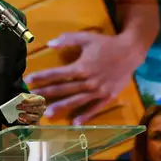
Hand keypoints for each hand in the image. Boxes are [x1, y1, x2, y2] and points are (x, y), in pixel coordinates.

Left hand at [16, 94, 45, 124]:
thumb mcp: (27, 96)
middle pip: (34, 108)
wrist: (30, 106)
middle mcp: (42, 108)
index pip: (37, 100)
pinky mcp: (36, 122)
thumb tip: (18, 101)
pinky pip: (31, 123)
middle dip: (25, 108)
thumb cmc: (29, 100)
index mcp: (41, 100)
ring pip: (33, 117)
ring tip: (19, 114)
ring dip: (25, 115)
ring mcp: (39, 116)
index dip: (29, 101)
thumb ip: (24, 97)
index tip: (22, 102)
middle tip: (17, 107)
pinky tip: (20, 119)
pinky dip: (25, 122)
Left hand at [25, 32, 145, 124]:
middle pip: (64, 89)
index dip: (42, 77)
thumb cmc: (106, 44)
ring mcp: (98, 90)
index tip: (29, 80)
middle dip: (47, 93)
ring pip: (76, 101)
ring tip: (48, 113)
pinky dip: (86, 115)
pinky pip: (95, 108)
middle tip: (32, 99)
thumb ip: (68, 39)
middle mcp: (88, 81)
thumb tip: (49, 43)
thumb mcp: (86, 37)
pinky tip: (76, 123)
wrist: (131, 51)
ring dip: (62, 107)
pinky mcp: (108, 96)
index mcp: (81, 67)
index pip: (57, 73)